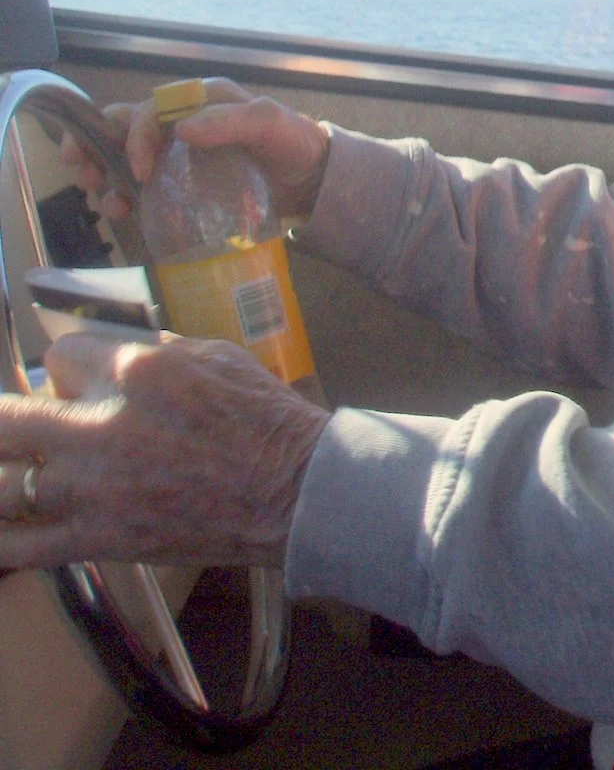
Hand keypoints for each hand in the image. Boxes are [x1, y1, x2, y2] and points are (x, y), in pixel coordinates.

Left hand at [0, 333, 329, 567]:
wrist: (297, 490)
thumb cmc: (267, 420)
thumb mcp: (216, 356)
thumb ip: (154, 354)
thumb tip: (116, 355)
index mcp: (136, 370)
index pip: (59, 356)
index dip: (64, 371)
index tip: (75, 386)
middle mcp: (101, 425)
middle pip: (2, 418)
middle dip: (4, 419)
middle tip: (17, 429)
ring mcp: (92, 487)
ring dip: (4, 477)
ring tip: (17, 477)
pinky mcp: (97, 538)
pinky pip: (17, 547)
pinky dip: (0, 540)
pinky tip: (3, 529)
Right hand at [62, 77, 329, 222]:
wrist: (315, 180)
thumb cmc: (294, 143)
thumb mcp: (270, 123)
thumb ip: (230, 120)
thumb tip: (181, 129)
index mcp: (199, 101)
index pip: (149, 110)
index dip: (135, 137)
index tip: (142, 172)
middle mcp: (183, 122)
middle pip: (122, 127)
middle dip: (94, 147)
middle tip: (85, 175)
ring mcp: (180, 154)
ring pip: (124, 156)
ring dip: (104, 174)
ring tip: (102, 199)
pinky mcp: (183, 182)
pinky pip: (142, 185)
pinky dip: (123, 195)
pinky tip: (121, 213)